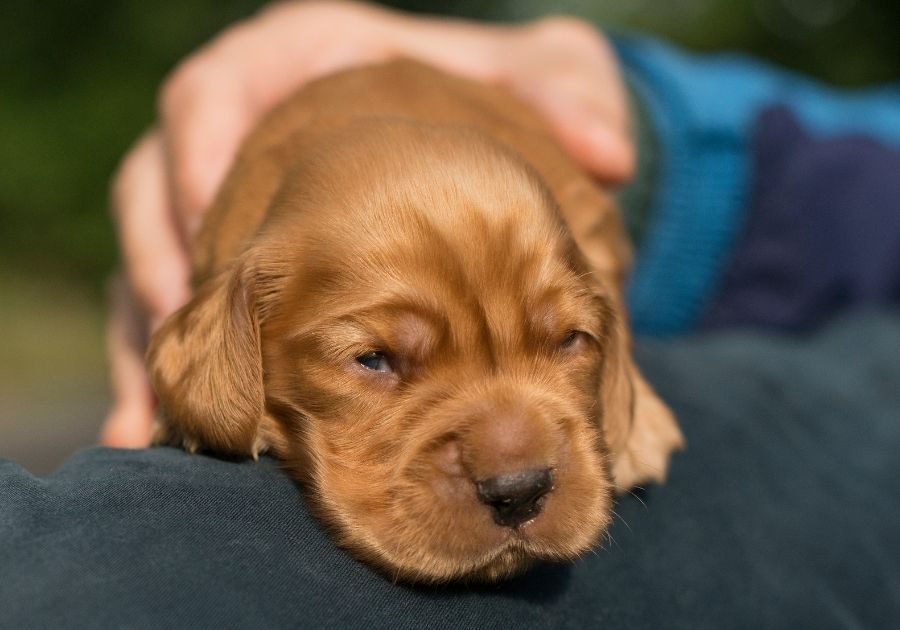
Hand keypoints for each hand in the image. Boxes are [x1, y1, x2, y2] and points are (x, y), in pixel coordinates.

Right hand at [103, 0, 634, 446]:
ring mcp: (234, 208)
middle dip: (161, 255)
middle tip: (181, 321)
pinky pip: (184, 319)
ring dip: (150, 337)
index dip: (197, 147)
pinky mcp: (237, 271)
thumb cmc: (495, 100)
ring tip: (157, 417)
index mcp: (296, 69)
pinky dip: (167, 375)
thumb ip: (567, 97)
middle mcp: (246, 137)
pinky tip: (166, 437)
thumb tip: (609, 155)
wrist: (473, 153)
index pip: (216, 91)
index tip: (209, 208)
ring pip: (156, 261)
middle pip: (158, 184)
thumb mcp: (540, 79)